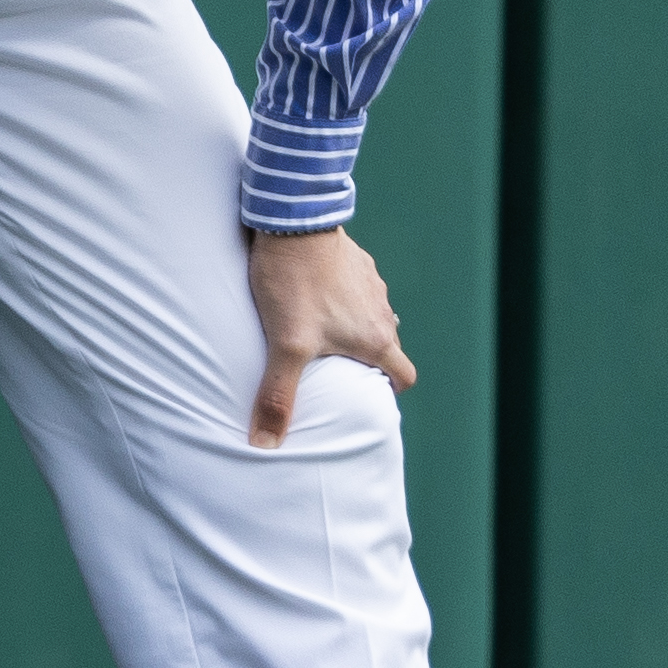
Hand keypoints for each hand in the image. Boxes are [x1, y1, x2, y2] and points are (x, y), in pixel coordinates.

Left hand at [246, 224, 412, 448]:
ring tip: (318, 336)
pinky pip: (356, 290)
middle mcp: (382, 312)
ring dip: (353, 329)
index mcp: (376, 338)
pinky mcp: (355, 263)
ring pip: (371, 317)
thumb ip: (277, 396)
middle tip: (335, 371)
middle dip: (366, 362)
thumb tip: (264, 445)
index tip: (365, 396)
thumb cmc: (294, 285)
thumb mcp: (284, 347)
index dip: (389, 390)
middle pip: (387, 347)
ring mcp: (372, 285)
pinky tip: (311, 297)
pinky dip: (341, 300)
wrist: (294, 222)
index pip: (403, 375)